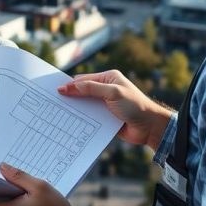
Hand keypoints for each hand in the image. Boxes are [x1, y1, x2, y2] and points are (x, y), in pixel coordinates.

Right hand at [57, 70, 173, 150]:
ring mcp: (105, 103)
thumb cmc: (134, 105)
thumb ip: (91, 88)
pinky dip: (82, 118)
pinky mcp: (105, 117)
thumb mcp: (112, 93)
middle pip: (82, 91)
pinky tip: (72, 121)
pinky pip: (90, 116)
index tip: (57, 90)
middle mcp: (105, 89)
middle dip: (71, 96)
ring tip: (60, 113)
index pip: (84, 80)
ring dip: (76, 108)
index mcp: (108, 78)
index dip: (70, 85)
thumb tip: (69, 86)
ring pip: (85, 104)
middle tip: (55, 101)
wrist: (149, 127)